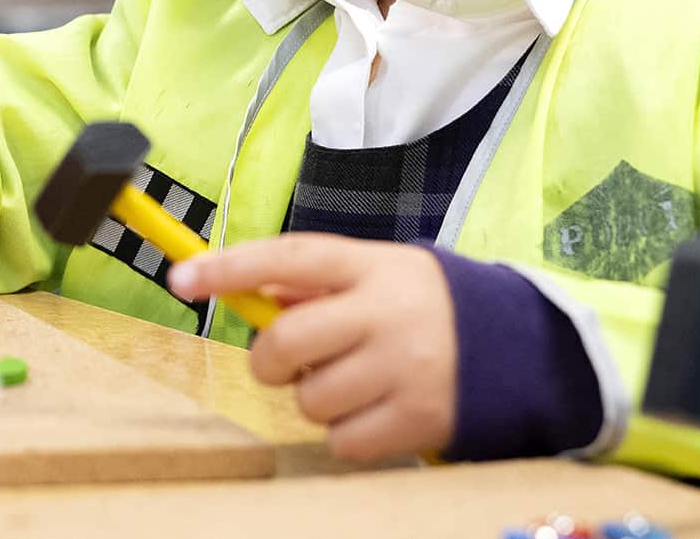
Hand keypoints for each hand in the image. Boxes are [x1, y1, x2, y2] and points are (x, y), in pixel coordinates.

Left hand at [169, 235, 456, 461]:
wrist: (518, 346)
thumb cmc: (423, 304)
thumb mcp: (376, 272)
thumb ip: (316, 283)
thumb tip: (253, 297)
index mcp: (368, 265)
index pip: (286, 258)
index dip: (228, 267)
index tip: (181, 277)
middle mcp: (384, 313)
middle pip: (285, 342)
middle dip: (270, 359)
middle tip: (287, 360)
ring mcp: (403, 368)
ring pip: (309, 399)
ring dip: (315, 397)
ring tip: (354, 380)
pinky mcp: (418, 420)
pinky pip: (342, 441)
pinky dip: (346, 433)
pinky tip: (375, 409)